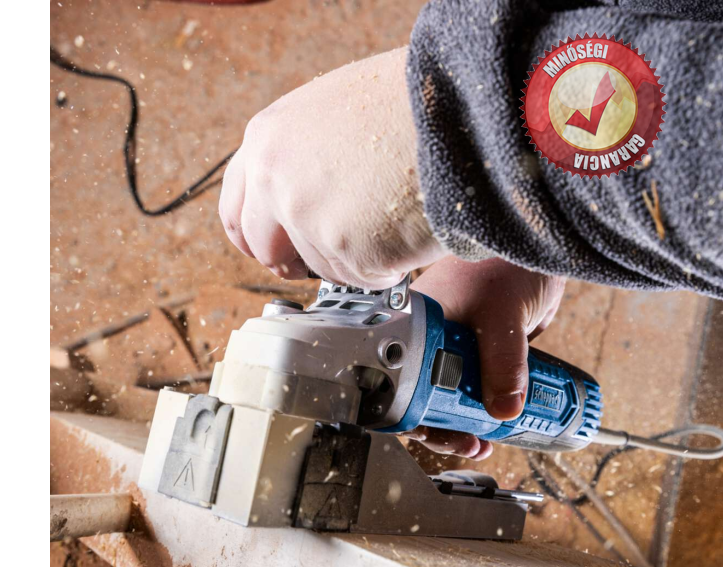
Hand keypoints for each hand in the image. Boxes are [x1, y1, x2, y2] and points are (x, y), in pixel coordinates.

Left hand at [218, 47, 445, 288]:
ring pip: (321, 267)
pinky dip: (387, 267)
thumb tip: (299, 195)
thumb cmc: (409, 103)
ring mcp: (309, 218)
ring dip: (353, 258)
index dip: (255, 236)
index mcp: (267, 139)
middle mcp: (277, 180)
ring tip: (390, 220)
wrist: (458, 109)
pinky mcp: (349, 250)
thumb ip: (300, 155)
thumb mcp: (331, 111)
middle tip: (324, 258)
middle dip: (292, 261)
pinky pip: (363, 278)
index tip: (271, 249)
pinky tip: (406, 230)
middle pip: (265, 249)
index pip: (235, 209)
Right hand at [407, 256, 564, 459]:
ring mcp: (455, 346)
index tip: (438, 431)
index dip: (416, 413)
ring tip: (484, 442)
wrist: (539, 247)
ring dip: (466, 422)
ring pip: (450, 396)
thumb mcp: (503, 316)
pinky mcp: (480, 352)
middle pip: (423, 395)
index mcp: (416, 325)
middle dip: (443, 425)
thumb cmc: (507, 261)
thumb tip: (504, 409)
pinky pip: (477, 387)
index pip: (401, 380)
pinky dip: (486, 407)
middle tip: (468, 443)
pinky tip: (498, 422)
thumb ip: (504, 363)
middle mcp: (429, 338)